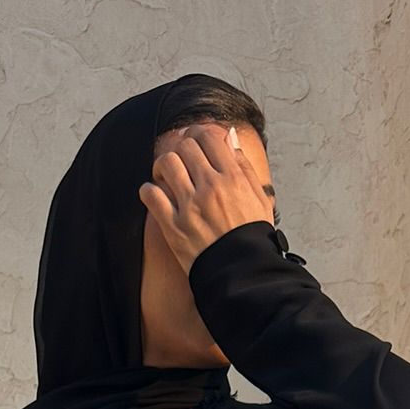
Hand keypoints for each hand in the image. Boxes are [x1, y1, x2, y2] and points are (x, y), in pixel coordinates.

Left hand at [138, 124, 275, 274]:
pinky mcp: (174, 227)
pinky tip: (155, 195)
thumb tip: (229, 139)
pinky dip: (149, 190)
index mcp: (232, 178)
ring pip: (166, 163)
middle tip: (181, 160)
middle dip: (182, 149)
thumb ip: (244, 166)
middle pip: (186, 146)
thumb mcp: (259, 198)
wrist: (244, 275)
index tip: (197, 142)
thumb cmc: (252, 238)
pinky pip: (151, 195)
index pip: (209, 136)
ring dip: (163, 165)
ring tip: (165, 175)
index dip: (200, 133)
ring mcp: (190, 207)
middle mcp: (211, 188)